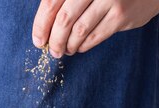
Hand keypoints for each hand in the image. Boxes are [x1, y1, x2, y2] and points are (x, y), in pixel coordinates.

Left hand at [32, 0, 158, 57]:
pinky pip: (95, 36)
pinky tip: (79, 47)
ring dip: (68, 45)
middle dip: (54, 39)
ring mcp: (110, 0)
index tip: (38, 40)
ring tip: (65, 50)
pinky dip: (83, 45)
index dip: (41, 24)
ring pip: (79, 30)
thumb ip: (67, 0)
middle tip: (52, 50)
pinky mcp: (121, 16)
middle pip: (64, 19)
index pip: (51, 2)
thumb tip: (43, 25)